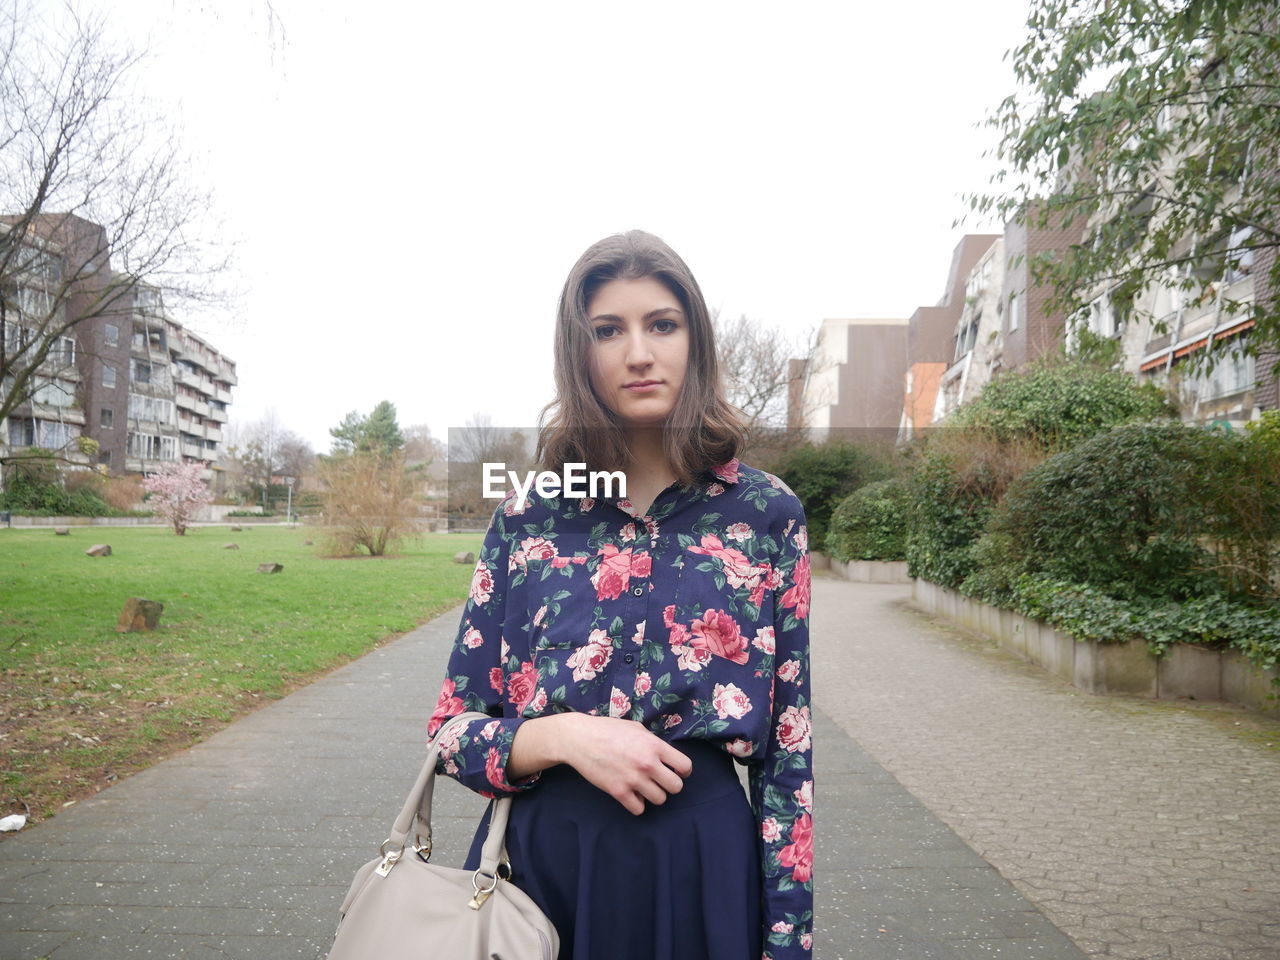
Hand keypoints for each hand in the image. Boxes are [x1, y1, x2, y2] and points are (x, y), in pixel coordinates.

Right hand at [509, 713, 692, 815]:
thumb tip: (665, 754)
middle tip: (660, 780)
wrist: (579, 739)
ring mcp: (633, 780)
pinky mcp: (618, 792)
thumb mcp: (636, 727)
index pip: (685, 766)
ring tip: (644, 787)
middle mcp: (647, 764)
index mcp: (654, 746)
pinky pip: (639, 809)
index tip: (676, 771)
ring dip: (654, 794)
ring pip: (660, 800)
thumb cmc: (608, 729)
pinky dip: (637, 804)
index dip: (683, 771)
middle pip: (676, 787)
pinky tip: (631, 794)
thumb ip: (653, 741)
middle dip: (670, 785)